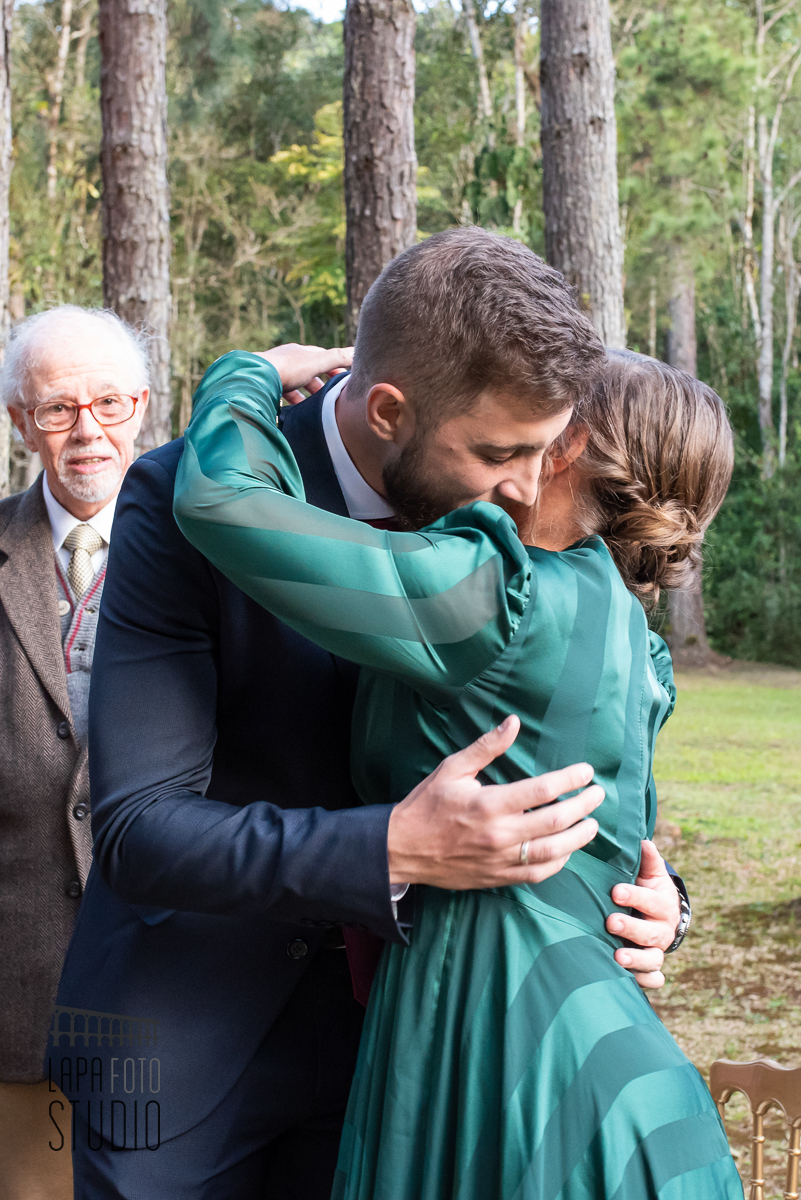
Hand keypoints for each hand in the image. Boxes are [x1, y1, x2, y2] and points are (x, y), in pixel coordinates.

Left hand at [258, 343, 353, 403]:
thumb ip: (337, 358)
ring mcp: (275, 373)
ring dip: (306, 394)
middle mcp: (287, 360)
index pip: (321, 356)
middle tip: (331, 395)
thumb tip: (357, 352)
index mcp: (299, 351)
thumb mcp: (317, 362)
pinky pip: (282, 395)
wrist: (256, 378)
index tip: (345, 377)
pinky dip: (292, 402)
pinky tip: (296, 412)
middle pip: (308, 370)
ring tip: (315, 408)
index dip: (334, 365)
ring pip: (295, 384)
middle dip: (320, 382)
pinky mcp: (267, 387)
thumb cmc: (288, 368)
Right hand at [387, 715, 603, 889]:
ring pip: (554, 852)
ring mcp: (501, 860)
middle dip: (584, 806)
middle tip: (598, 794)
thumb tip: (514, 722)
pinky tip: (567, 849)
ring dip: (579, 837)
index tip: (586, 771)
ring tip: (592, 824)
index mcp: (489, 804)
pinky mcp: (499, 877)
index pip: (543, 790)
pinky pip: (538, 873)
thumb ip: (486, 746)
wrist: (402, 849)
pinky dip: (559, 862)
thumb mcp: (452, 768)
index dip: (570, 779)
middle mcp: (499, 834)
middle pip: (556, 821)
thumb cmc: (427, 804)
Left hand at [606, 840, 680, 989]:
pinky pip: (653, 980)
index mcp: (662, 904)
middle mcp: (663, 929)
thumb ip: (648, 861)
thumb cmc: (648, 891)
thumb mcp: (651, 875)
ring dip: (637, 959)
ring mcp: (657, 950)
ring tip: (617, 957)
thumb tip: (644, 842)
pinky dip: (646, 982)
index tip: (615, 892)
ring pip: (653, 959)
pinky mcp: (651, 968)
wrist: (663, 917)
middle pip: (650, 932)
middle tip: (610, 922)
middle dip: (631, 928)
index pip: (651, 901)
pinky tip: (632, 981)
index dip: (635, 896)